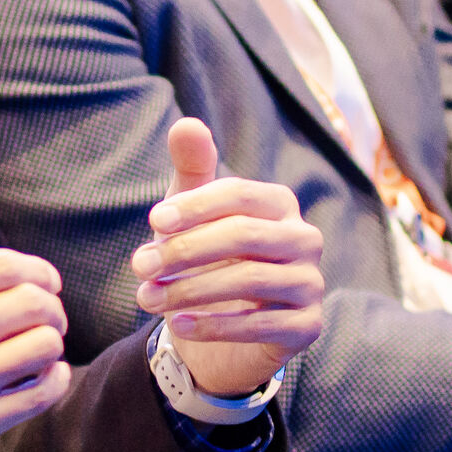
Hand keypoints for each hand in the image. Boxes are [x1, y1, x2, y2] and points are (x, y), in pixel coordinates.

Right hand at [0, 178, 71, 451]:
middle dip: (52, 304)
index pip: (5, 267)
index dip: (39, 269)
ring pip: (43, 348)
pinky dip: (54, 379)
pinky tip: (42, 373)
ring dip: (53, 340)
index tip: (44, 281)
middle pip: (32, 304)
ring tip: (41, 341)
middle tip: (48, 312)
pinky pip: (41, 394)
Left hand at [131, 119, 322, 398]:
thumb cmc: (202, 257)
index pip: (239, 193)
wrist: (216, 327)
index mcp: (278, 203)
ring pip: (250, 280)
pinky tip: (177, 324)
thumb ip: (192, 168)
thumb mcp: (190, 212)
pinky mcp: (308, 327)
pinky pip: (261, 325)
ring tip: (147, 298)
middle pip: (244, 235)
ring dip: (189, 290)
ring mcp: (311, 283)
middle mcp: (304, 238)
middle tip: (141, 266)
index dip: (195, 205)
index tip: (154, 220)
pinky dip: (213, 325)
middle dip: (185, 250)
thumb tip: (186, 124)